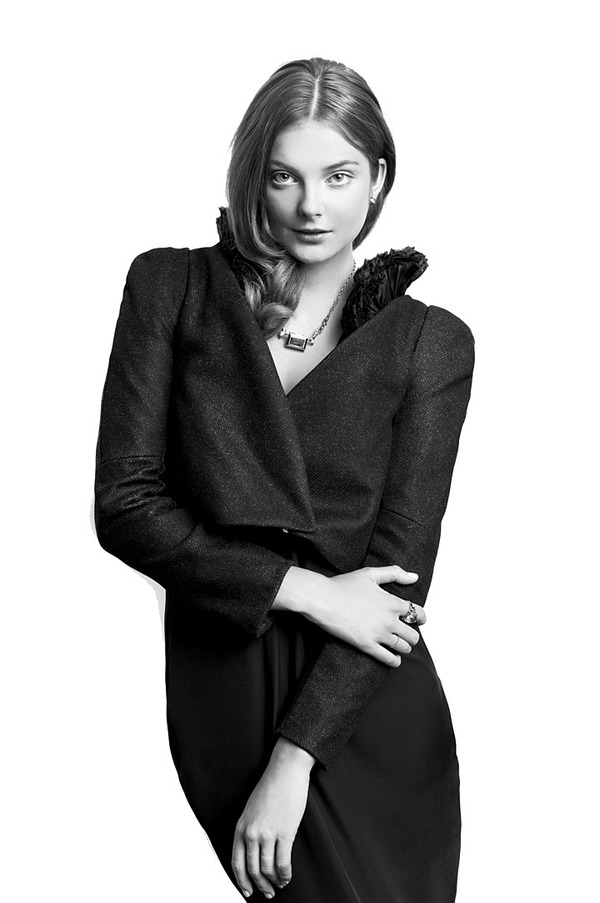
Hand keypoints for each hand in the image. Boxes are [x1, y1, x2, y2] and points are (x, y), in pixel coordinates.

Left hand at [232, 739, 313, 897]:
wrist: (285, 771)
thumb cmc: (270, 787)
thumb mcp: (251, 809)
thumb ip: (249, 830)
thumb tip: (255, 853)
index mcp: (240, 827)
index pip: (236, 863)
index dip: (242, 881)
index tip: (248, 891)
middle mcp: (251, 833)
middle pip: (253, 870)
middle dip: (260, 886)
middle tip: (267, 893)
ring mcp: (267, 834)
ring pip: (268, 869)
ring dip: (274, 882)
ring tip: (279, 885)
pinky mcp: (285, 833)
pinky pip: (283, 863)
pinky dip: (285, 874)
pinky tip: (287, 876)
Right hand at [304, 565, 425, 665]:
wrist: (322, 599)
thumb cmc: (343, 585)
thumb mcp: (370, 574)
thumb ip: (394, 573)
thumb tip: (414, 577)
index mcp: (392, 602)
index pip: (418, 614)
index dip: (421, 618)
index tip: (419, 620)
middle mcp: (389, 620)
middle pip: (413, 635)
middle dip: (412, 635)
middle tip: (407, 634)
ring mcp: (379, 634)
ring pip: (403, 647)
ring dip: (404, 647)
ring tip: (400, 645)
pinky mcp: (367, 646)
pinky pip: (389, 659)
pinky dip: (395, 661)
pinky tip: (394, 659)